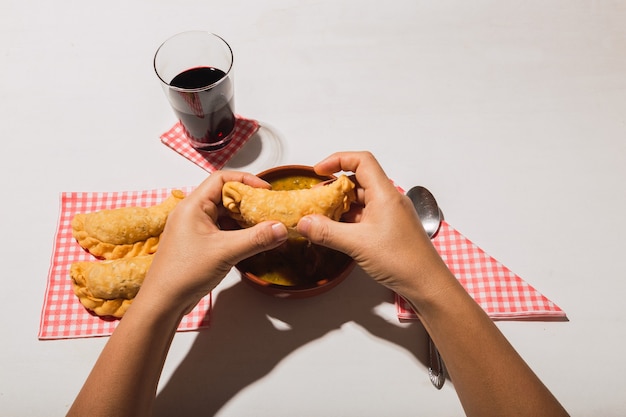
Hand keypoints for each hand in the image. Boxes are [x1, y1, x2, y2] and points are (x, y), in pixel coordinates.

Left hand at [140, 171, 287, 313]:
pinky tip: (252, 239)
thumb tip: (280, 228)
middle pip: (225, 196)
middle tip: (269, 209)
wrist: (163, 301)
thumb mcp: (225, 252)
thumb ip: (256, 238)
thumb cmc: (183, 273)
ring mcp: (195, 229)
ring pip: (225, 214)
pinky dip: (238, 232)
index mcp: (193, 206)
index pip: (222, 179)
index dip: (246, 180)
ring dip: (245, 218)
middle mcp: (192, 213)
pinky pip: (223, 230)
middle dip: (249, 201)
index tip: (265, 190)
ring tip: (265, 225)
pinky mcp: (199, 243)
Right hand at [296, 151, 447, 297]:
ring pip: (361, 200)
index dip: (338, 160)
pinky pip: (365, 216)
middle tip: (315, 199)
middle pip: (359, 180)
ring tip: (320, 216)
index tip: (319, 171)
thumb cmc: (402, 260)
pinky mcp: (390, 229)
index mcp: (385, 194)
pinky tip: (336, 230)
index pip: (361, 161)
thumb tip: (304, 223)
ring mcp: (390, 215)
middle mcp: (389, 200)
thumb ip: (327, 232)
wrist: (426, 283)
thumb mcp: (357, 244)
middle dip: (334, 188)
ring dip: (340, 205)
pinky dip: (349, 219)